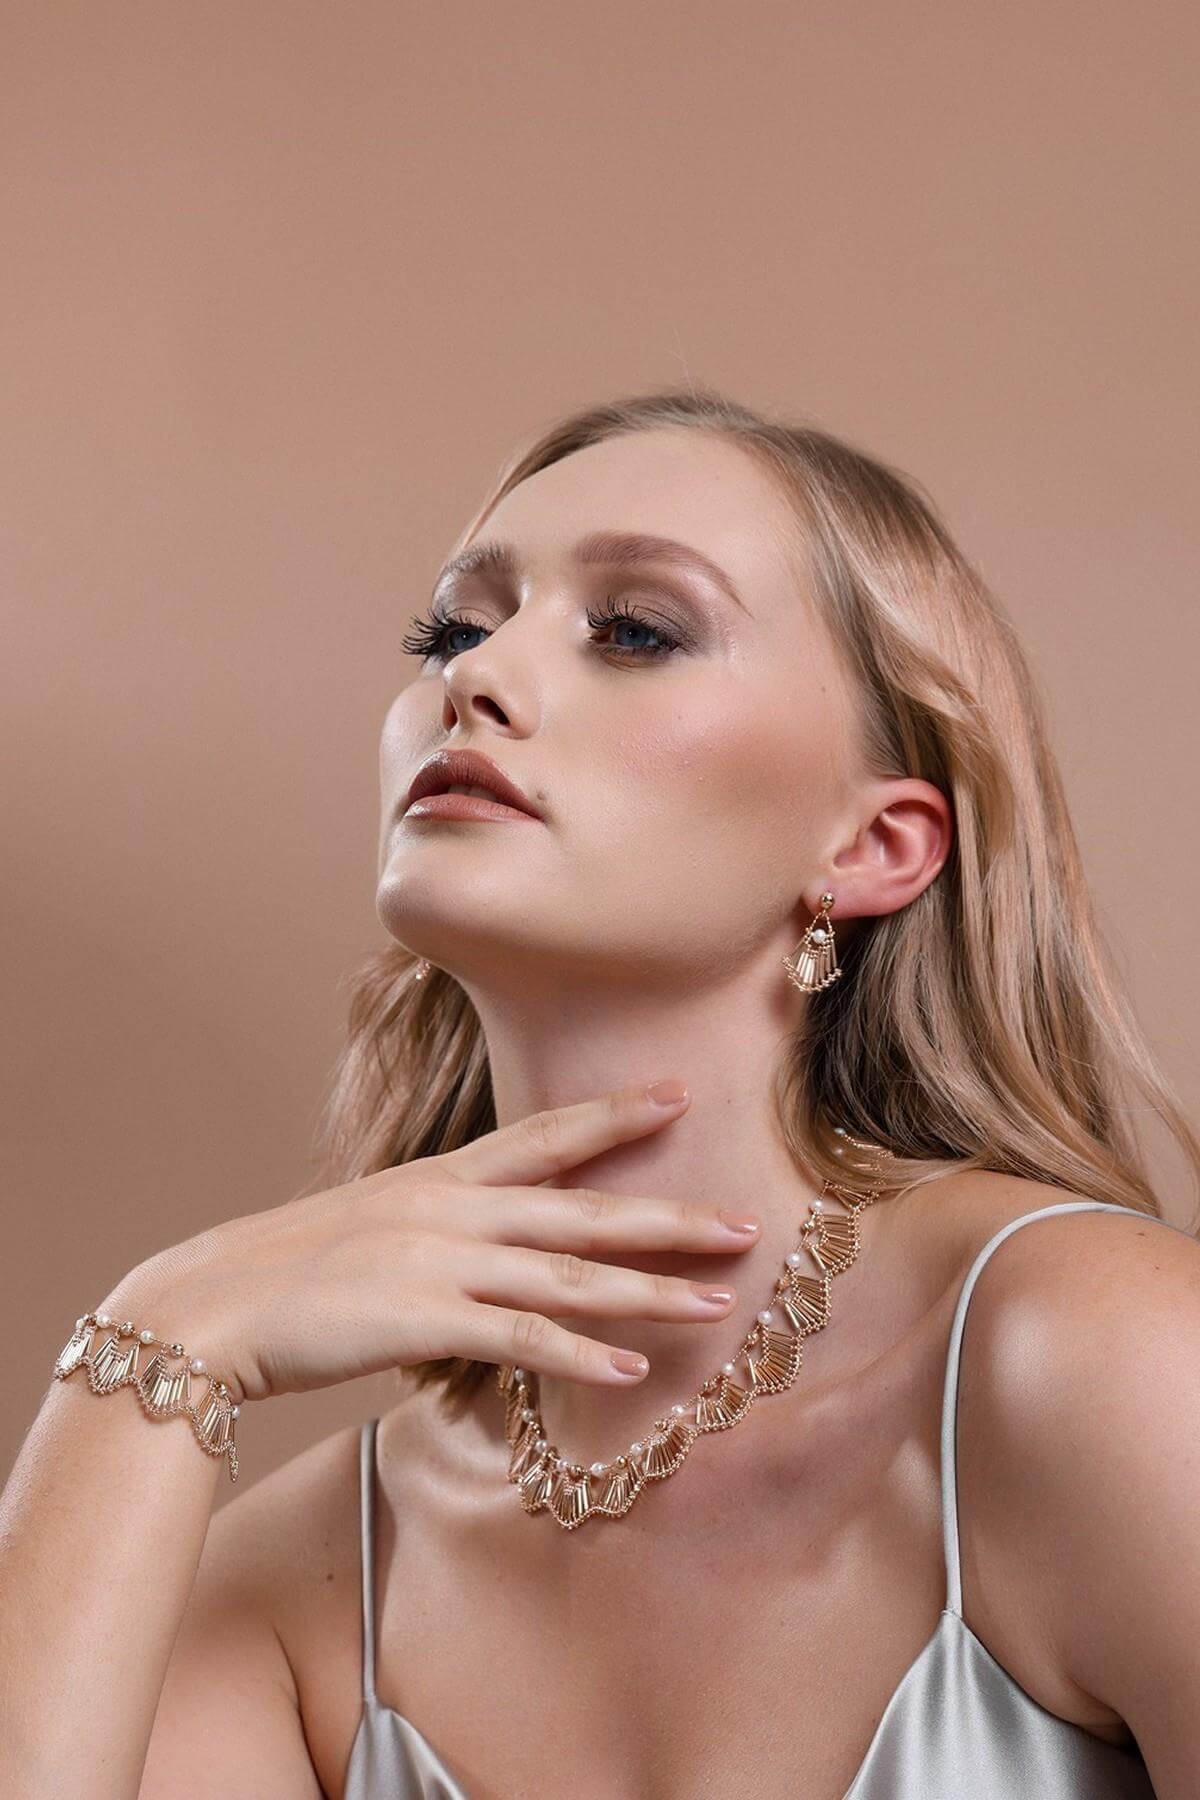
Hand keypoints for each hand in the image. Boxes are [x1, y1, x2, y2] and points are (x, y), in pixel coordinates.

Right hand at [103, 1079, 761, 1405]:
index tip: (679, 1093)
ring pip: (569, 1272)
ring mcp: (443, 1262)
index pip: (546, 1136)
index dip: (616, 1114)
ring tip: (718, 1301)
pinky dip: (581, 1355)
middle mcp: (454, 1209)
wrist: (213, 1305)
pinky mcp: (426, 1320)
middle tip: (745, 1220)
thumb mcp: (373, 1223)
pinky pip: (522, 1339)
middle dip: (669, 1214)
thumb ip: (440, 1227)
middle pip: (583, 1207)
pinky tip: (633, 1370)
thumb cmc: (290, 1271)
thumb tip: (491, 1249)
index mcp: (442, 1179)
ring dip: (649, 1290)